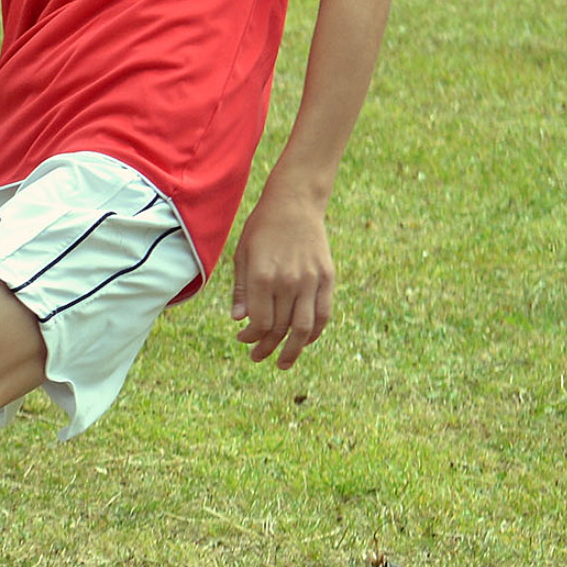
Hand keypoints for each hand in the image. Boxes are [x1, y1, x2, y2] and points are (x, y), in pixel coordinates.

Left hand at [230, 185, 334, 368]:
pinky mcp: (327, 278)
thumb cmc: (262, 229)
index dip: (251, 337)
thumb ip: (242, 290)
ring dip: (293, 350)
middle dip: (267, 347)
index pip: (259, 322)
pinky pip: (324, 314)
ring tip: (283, 362)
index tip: (242, 339)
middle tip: (257, 357)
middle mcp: (288, 282)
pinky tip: (304, 341)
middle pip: (280, 328)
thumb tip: (239, 320)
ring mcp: (310, 281)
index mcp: (263, 277)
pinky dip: (315, 332)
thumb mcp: (243, 255)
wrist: (295, 204)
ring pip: (305, 327)